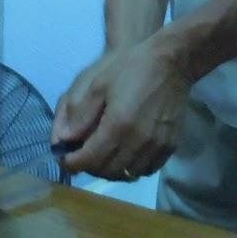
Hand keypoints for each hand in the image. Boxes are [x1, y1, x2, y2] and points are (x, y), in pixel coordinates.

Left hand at [51, 35, 190, 180]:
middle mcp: (137, 142)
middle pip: (108, 171)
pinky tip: (125, 156)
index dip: (73, 163)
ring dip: (111, 170)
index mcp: (117, 126)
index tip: (65, 159)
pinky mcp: (170, 147)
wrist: (172, 63)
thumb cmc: (131, 68)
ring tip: (102, 157)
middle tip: (82, 156)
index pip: (90, 159)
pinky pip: (147, 170)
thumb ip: (81, 114)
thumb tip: (64, 139)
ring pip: (127, 174)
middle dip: (90, 167)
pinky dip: (131, 169)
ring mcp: (156, 147)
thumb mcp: (98, 84)